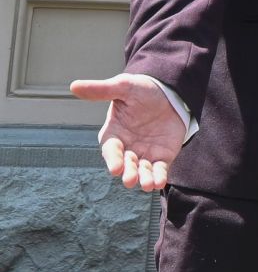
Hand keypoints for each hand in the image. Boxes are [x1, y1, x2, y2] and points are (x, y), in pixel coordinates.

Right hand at [70, 75, 184, 191]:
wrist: (170, 93)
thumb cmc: (142, 90)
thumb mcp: (123, 87)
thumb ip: (101, 90)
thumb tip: (74, 86)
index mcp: (113, 134)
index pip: (111, 150)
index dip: (113, 159)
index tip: (115, 169)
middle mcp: (126, 147)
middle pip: (125, 164)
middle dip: (128, 173)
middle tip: (130, 180)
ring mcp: (144, 154)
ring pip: (142, 171)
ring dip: (143, 179)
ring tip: (147, 185)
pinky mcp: (161, 156)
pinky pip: (159, 170)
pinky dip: (158, 178)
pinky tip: (159, 183)